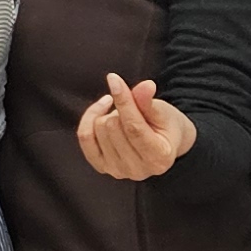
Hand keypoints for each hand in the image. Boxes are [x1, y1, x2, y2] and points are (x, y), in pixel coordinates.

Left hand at [76, 72, 198, 180]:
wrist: (163, 143)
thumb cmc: (166, 126)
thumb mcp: (163, 112)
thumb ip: (150, 102)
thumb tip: (145, 86)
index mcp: (159, 157)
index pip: (134, 127)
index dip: (123, 101)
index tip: (114, 79)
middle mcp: (138, 170)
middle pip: (113, 127)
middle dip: (121, 110)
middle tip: (133, 109)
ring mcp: (118, 171)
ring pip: (98, 129)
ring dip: (108, 115)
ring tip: (124, 117)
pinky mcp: (101, 167)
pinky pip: (84, 137)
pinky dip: (90, 119)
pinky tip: (102, 112)